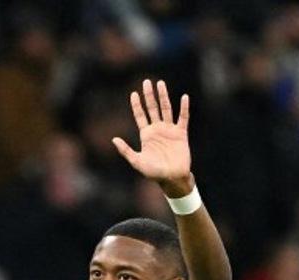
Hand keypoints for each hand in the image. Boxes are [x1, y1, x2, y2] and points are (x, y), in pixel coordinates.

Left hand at [112, 79, 192, 196]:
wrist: (172, 179)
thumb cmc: (154, 173)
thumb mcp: (137, 162)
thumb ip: (126, 150)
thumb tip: (114, 139)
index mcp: (146, 135)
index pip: (140, 116)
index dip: (137, 105)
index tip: (134, 93)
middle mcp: (157, 129)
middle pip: (152, 108)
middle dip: (149, 95)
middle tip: (146, 82)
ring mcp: (169, 130)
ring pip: (166, 109)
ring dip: (163, 96)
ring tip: (160, 83)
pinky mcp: (181, 133)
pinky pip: (183, 118)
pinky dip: (184, 108)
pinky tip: (184, 97)